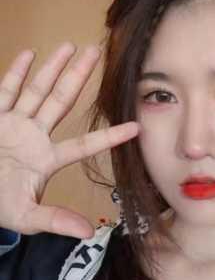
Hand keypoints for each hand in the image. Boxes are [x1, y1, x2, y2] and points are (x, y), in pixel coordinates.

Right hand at [0, 42, 138, 238]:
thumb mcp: (26, 217)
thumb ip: (55, 220)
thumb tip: (89, 232)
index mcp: (46, 159)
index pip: (84, 144)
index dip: (109, 135)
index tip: (136, 126)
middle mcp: (34, 136)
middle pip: (61, 102)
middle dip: (78, 77)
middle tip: (97, 53)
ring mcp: (12, 124)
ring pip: (36, 90)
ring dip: (52, 69)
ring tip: (71, 46)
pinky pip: (4, 91)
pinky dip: (14, 73)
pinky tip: (29, 54)